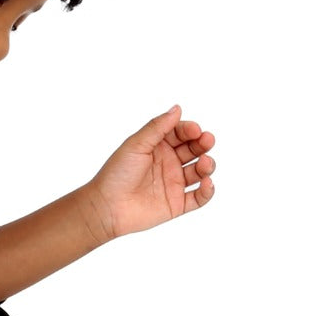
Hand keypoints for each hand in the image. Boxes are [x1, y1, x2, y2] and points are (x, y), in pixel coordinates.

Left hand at [84, 105, 215, 241]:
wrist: (107, 207)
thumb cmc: (116, 174)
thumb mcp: (136, 145)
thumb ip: (157, 127)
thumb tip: (177, 109)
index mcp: (158, 146)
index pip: (181, 133)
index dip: (190, 130)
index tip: (195, 130)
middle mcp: (168, 163)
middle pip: (194, 150)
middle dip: (203, 144)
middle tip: (206, 141)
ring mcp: (173, 183)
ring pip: (200, 171)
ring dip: (207, 165)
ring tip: (204, 163)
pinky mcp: (176, 204)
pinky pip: (199, 197)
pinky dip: (207, 190)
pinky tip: (207, 183)